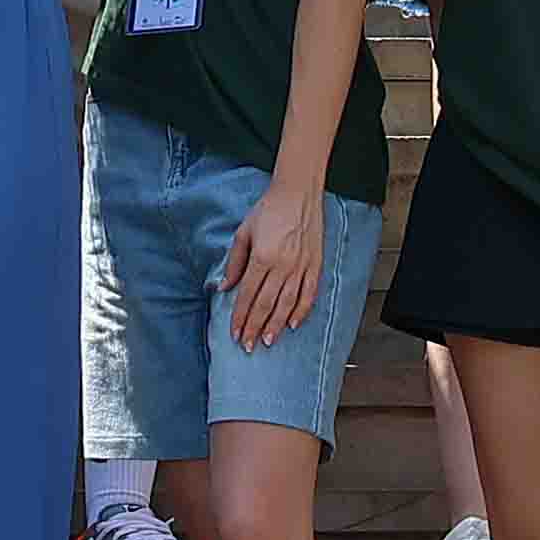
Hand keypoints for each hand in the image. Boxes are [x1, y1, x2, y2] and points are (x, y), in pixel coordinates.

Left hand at [222, 174, 331, 350]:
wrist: (298, 193)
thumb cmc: (268, 210)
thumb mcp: (243, 232)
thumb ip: (234, 263)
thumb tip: (224, 288)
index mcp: (262, 256)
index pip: (248, 295)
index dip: (240, 317)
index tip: (235, 333)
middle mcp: (283, 264)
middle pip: (266, 304)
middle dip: (255, 327)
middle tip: (248, 346)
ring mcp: (301, 266)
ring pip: (287, 304)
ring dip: (276, 325)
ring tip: (268, 341)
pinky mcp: (316, 264)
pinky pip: (309, 293)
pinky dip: (301, 311)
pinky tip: (293, 324)